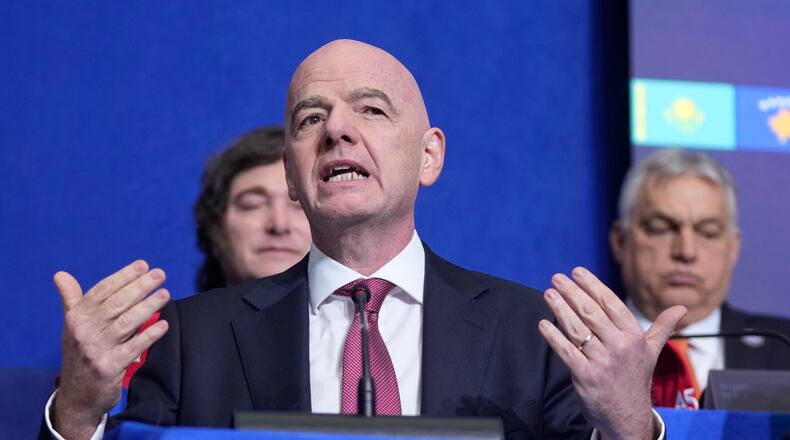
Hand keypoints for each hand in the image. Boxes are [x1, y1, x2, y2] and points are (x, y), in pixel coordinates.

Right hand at [51, 260, 169, 439]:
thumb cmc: (80, 353)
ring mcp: (96, 350)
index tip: (143, 265)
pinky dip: (149, 335)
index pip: (102, 291)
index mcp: (76, 317)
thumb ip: (72, 300)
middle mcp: (84, 331)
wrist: (77, 395)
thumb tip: (60, 275)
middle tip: (160, 274)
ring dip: (148, 307)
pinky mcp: (110, 367)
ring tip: (165, 294)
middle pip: (117, 303)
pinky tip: (164, 325)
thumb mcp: (72, 326)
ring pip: (127, 323)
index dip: (123, 276)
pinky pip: (134, 347)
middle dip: (140, 287)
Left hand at [537, 267, 685, 439]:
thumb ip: (663, 328)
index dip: (593, 286)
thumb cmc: (636, 379)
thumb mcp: (652, 352)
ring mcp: (602, 362)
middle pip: (591, 312)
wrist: (628, 417)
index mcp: (634, 337)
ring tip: (549, 294)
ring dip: (560, 308)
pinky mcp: (586, 376)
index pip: (611, 304)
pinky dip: (553, 335)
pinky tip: (543, 323)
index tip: (577, 272)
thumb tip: (682, 309)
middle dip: (572, 292)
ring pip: (577, 328)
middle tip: (556, 278)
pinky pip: (566, 350)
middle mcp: (620, 347)